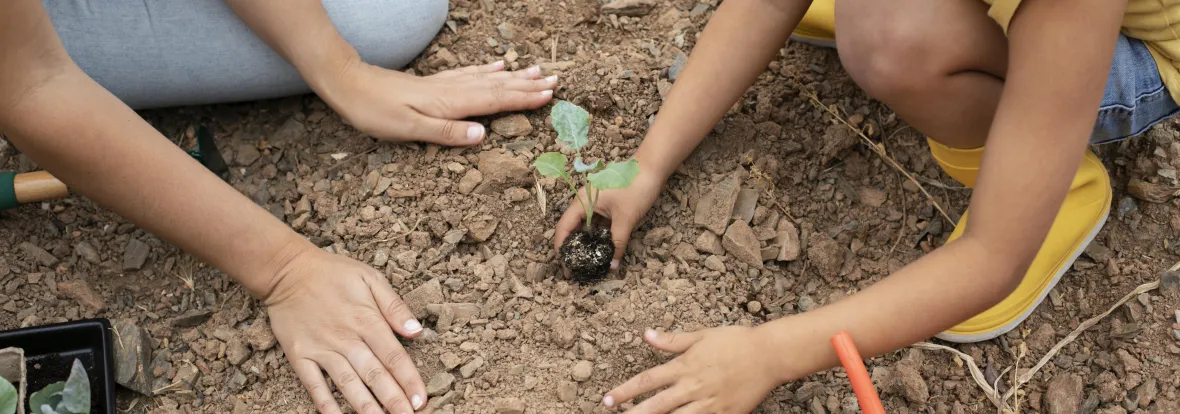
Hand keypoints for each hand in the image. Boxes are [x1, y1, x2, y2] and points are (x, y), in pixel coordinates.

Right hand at [265, 247, 425, 413]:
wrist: (287, 270)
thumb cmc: (333, 273)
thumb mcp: (370, 278)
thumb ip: (394, 306)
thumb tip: (416, 331)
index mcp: (367, 320)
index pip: (393, 356)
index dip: (409, 380)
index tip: (421, 400)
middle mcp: (346, 338)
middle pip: (375, 375)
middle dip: (394, 400)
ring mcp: (321, 349)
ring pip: (348, 384)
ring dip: (366, 407)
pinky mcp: (299, 355)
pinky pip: (313, 385)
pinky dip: (325, 404)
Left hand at [321, 59, 556, 145]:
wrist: (348, 84)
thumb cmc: (374, 112)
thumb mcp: (408, 129)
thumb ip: (446, 132)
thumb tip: (483, 135)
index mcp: (450, 104)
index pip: (495, 101)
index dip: (523, 99)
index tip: (550, 96)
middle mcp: (452, 91)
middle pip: (497, 87)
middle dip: (527, 86)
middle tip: (555, 82)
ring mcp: (444, 84)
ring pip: (487, 79)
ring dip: (514, 77)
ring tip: (536, 71)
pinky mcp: (434, 83)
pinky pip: (469, 74)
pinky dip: (488, 70)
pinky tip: (497, 66)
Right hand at [554, 171, 664, 268]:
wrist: (653, 168)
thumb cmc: (636, 188)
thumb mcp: (626, 219)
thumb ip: (617, 243)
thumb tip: (612, 266)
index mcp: (583, 201)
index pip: (564, 227)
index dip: (562, 248)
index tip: (565, 267)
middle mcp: (585, 201)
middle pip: (572, 228)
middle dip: (572, 249)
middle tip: (573, 270)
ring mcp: (596, 203)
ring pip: (586, 227)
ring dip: (586, 244)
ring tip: (587, 263)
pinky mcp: (607, 205)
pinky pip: (598, 224)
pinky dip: (598, 237)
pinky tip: (602, 250)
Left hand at [604, 327, 786, 412]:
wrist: (769, 356)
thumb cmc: (735, 341)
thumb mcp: (702, 336)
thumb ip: (672, 340)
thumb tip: (646, 334)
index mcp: (685, 366)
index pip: (648, 380)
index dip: (626, 391)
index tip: (608, 400)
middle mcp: (693, 387)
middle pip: (656, 406)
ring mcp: (709, 404)